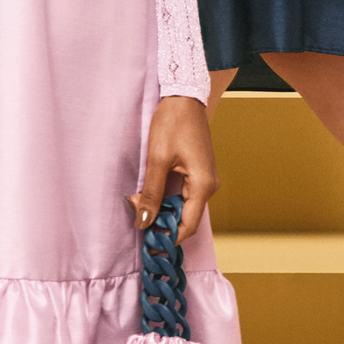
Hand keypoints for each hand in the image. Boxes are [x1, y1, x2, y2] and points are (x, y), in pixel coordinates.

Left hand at [131, 94, 217, 242]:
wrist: (184, 97)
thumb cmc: (172, 123)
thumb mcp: (157, 160)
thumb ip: (151, 193)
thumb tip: (144, 222)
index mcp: (203, 186)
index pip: (188, 226)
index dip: (168, 238)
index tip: (148, 246)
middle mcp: (208, 186)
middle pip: (185, 218)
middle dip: (159, 221)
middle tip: (135, 214)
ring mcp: (204, 180)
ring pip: (182, 207)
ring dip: (160, 208)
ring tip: (138, 200)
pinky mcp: (197, 173)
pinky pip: (182, 195)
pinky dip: (165, 198)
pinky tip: (147, 193)